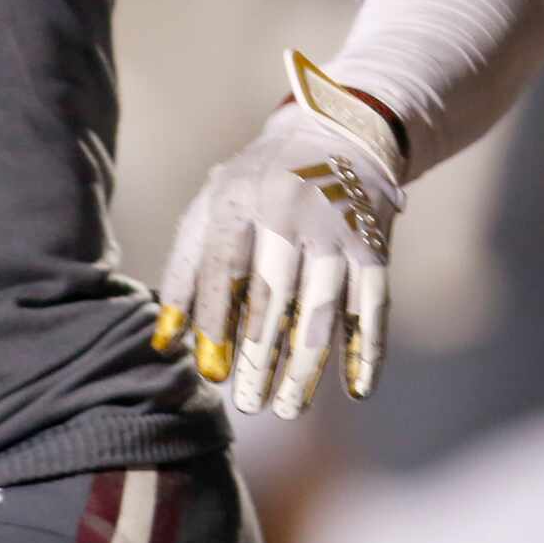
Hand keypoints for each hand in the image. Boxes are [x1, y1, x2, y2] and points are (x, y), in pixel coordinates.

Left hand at [152, 50, 404, 417]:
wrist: (333, 135)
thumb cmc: (255, 185)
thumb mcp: (210, 207)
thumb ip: (184, 270)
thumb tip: (166, 341)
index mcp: (237, 197)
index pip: (221, 268)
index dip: (214, 322)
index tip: (210, 374)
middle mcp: (288, 209)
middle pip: (273, 295)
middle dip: (259, 355)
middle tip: (248, 403)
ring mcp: (336, 226)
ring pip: (322, 308)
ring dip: (306, 365)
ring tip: (287, 408)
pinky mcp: (377, 244)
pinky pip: (374, 305)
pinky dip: (367, 349)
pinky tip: (357, 389)